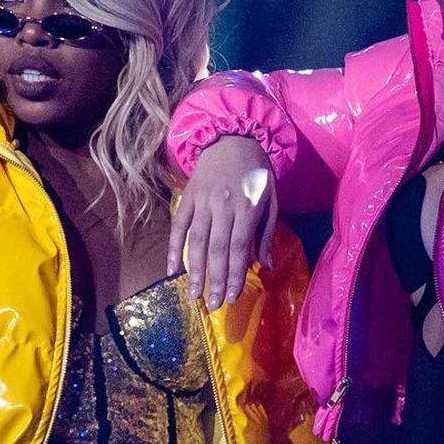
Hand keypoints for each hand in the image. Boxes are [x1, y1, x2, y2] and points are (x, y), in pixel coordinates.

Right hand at [167, 135, 276, 306]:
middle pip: (217, 248)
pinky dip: (173, 248)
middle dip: (215, 279)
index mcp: (247, 208)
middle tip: (213, 304)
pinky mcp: (187, 198)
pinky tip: (172, 270)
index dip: (234, 274)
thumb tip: (265, 265)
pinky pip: (178, 226)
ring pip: (196, 241)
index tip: (231, 297)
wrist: (233, 139)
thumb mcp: (271, 200)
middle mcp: (223, 206)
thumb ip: (267, 233)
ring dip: (194, 270)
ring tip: (193, 293)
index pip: (239, 247)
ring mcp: (203, 202)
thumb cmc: (256, 174)